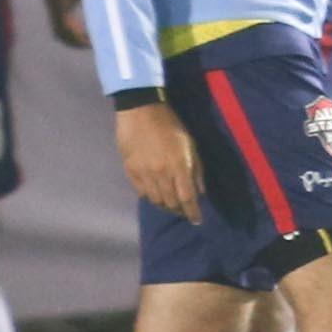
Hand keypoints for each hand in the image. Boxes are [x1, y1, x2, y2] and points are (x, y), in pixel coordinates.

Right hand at [116, 101, 204, 221]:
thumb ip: (197, 169)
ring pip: (156, 200)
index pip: (187, 198)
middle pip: (171, 203)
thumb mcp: (190, 144)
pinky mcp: (130, 171)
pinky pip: (141, 192)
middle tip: (184, 209)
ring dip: (165, 205)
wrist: (140, 110)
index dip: (193, 212)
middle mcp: (161, 173)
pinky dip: (150, 196)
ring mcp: (144, 173)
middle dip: (180, 210)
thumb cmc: (170, 124)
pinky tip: (155, 193)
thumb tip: (200, 192)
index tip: (197, 221)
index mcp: (178, 165)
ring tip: (170, 204)